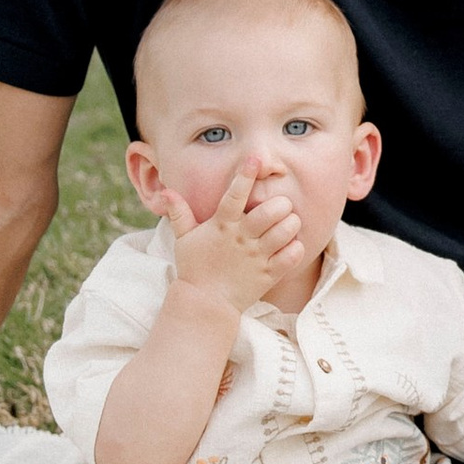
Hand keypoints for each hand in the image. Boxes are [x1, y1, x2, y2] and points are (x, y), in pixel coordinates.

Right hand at [154, 164, 308, 315]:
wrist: (205, 304)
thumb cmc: (194, 268)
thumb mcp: (183, 239)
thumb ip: (179, 213)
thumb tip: (166, 193)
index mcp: (222, 225)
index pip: (235, 195)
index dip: (244, 176)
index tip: (254, 160)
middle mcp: (242, 238)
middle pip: (271, 210)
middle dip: (282, 203)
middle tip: (281, 206)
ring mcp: (257, 256)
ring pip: (286, 230)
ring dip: (292, 223)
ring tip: (289, 223)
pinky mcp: (269, 274)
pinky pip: (292, 255)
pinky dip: (296, 247)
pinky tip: (291, 244)